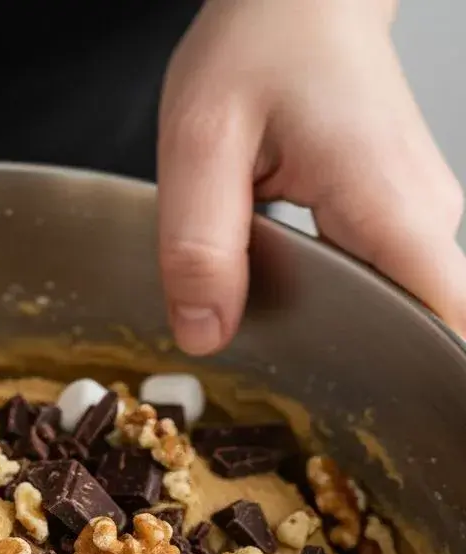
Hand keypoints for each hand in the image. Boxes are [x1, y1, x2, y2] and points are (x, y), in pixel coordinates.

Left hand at [158, 0, 465, 353]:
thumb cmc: (260, 44)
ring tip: (265, 324)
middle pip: (404, 332)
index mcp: (387, 207)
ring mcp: (414, 220)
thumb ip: (200, 245)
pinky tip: (277, 294)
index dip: (420, 387)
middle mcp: (422, 219)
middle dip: (340, 367)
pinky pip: (372, 285)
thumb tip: (206, 335)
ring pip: (384, 311)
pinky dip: (325, 303)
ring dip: (326, 333)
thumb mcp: (202, 141)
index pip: (444, 324)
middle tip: (267, 376)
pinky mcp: (393, 219)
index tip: (372, 421)